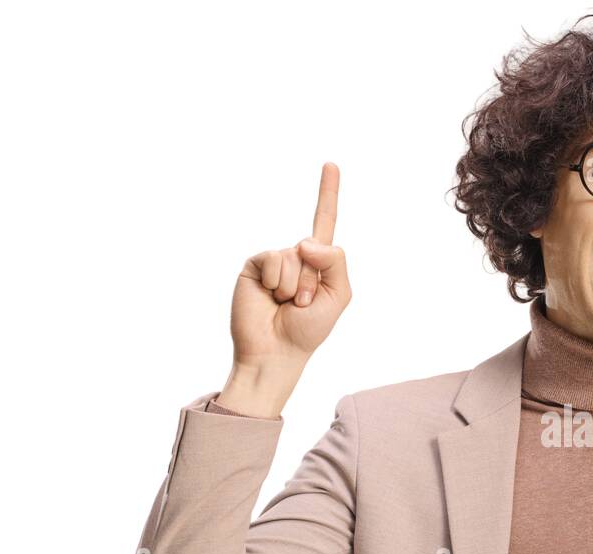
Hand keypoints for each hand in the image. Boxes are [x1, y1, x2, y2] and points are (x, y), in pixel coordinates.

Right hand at [229, 162, 352, 370]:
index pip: (324, 220)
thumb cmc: (308, 329)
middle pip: (313, 248)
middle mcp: (295, 255)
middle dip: (313, 282)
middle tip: (302, 305)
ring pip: (294, 257)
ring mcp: (274, 260)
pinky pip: (272, 260)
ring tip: (286, 303)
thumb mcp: (339, 295)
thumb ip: (335, 262)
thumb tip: (305, 241)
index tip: (331, 163)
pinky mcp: (254, 265)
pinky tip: (269, 297)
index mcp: (318, 261)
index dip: (327, 192)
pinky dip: (276, 283)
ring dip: (294, 286)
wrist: (277, 351)